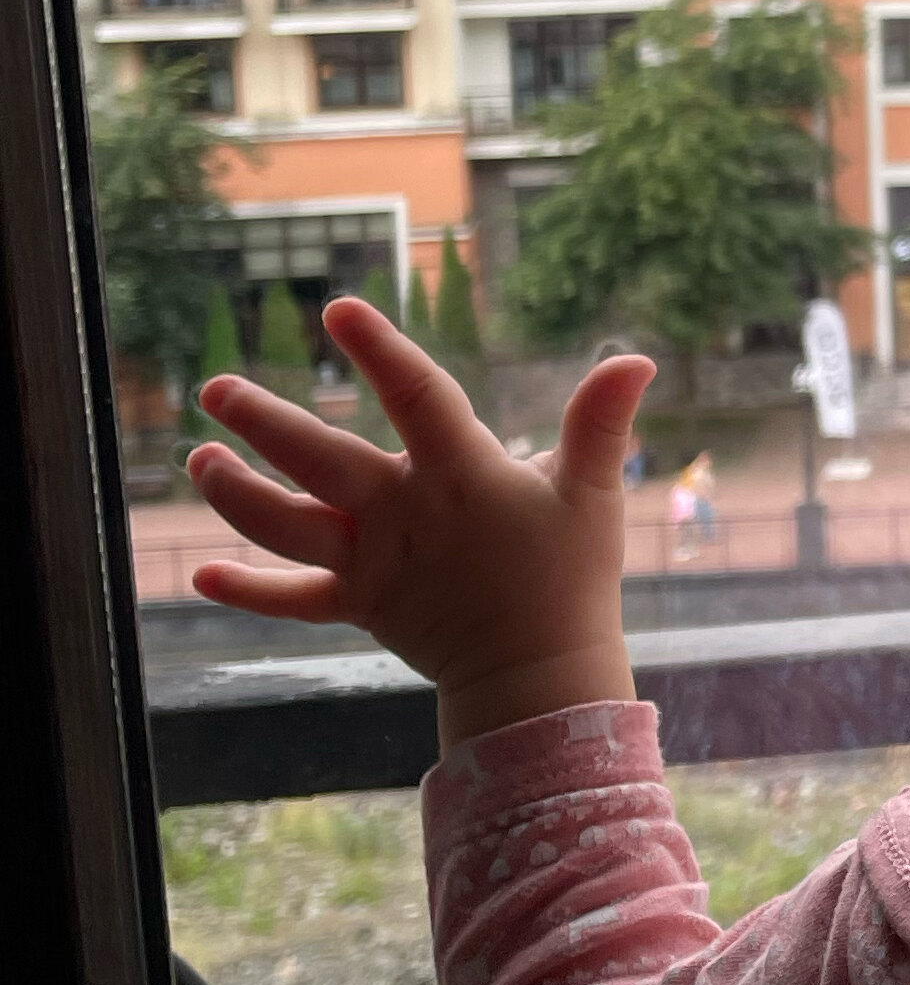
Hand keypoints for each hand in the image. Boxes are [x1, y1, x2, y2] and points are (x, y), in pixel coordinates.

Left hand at [188, 298, 652, 744]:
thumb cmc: (569, 576)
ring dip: (236, 493)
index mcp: (459, 477)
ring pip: (288, 525)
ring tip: (199, 459)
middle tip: (216, 389)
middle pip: (319, 461)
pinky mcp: (360, 607)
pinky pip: (292, 600)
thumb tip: (636, 359)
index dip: (379, 350)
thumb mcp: (592, 494)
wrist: (538, 674)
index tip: (338, 311)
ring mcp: (373, 564)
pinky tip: (202, 572)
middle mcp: (403, 516)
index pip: (415, 397)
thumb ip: (601, 423)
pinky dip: (246, 590)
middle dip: (264, 423)